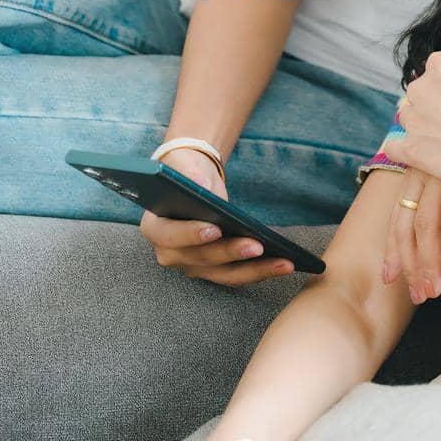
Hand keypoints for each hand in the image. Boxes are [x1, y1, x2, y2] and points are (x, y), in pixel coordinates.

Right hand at [138, 147, 294, 288]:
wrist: (195, 182)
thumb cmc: (187, 173)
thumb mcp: (186, 165)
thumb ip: (190, 173)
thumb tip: (201, 185)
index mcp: (155, 228)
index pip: (169, 236)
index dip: (190, 235)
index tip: (214, 230)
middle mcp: (170, 254)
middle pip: (202, 258)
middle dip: (231, 253)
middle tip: (258, 245)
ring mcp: (193, 266)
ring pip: (224, 273)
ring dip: (255, 270)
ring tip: (283, 262)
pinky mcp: (215, 270)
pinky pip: (238, 274)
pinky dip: (261, 271)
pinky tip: (285, 263)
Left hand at [382, 168, 440, 303]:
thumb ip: (440, 192)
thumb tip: (439, 224)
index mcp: (415, 174)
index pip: (397, 218)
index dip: (392, 250)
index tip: (388, 278)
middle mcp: (421, 173)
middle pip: (408, 227)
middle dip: (410, 265)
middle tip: (418, 295)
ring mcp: (439, 171)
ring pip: (426, 224)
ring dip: (429, 261)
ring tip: (434, 288)